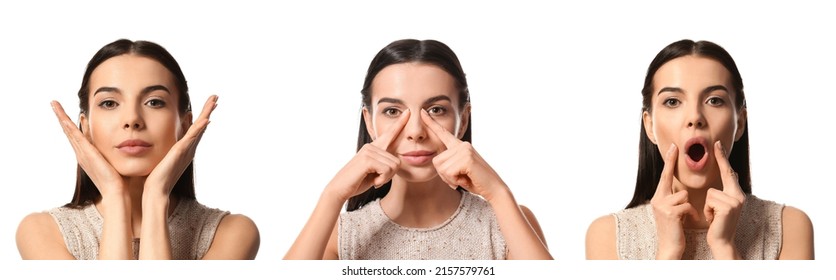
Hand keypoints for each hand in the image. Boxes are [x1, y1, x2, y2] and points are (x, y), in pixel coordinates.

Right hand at [52, 101, 124, 196]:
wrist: (116, 192)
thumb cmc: (119, 180)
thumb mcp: (116, 161)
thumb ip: (116, 151)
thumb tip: (124, 143)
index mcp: (88, 155)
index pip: (80, 136)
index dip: (75, 124)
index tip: (75, 113)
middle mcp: (82, 153)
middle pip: (70, 132)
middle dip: (62, 117)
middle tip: (55, 104)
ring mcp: (82, 153)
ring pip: (69, 131)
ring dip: (61, 116)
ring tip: (54, 104)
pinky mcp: (86, 152)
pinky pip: (74, 135)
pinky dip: (67, 124)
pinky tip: (63, 115)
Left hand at [143, 95, 217, 197]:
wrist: (156, 191)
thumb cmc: (155, 178)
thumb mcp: (160, 157)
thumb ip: (163, 148)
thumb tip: (157, 138)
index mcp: (185, 149)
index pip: (195, 129)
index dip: (201, 117)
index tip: (206, 106)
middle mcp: (189, 148)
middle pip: (201, 125)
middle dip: (208, 111)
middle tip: (215, 97)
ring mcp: (187, 149)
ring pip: (200, 127)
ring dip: (207, 113)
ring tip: (214, 100)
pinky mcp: (181, 151)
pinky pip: (193, 136)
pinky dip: (200, 128)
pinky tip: (206, 119)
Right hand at [324, 109, 409, 201]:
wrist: (340, 189)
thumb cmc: (358, 181)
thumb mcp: (375, 171)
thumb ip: (384, 163)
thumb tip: (397, 161)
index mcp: (374, 148)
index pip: (390, 134)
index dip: (400, 123)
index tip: (408, 111)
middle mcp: (372, 146)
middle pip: (397, 161)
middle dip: (390, 175)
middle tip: (376, 179)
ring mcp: (369, 151)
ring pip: (394, 166)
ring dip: (385, 178)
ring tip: (373, 179)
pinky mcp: (367, 158)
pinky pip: (387, 170)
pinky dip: (382, 180)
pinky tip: (372, 182)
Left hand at [421, 109, 505, 201]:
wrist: (494, 188)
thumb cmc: (475, 181)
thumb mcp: (459, 170)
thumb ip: (448, 163)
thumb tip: (436, 160)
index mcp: (459, 146)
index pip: (442, 133)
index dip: (431, 123)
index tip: (421, 111)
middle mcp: (462, 145)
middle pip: (436, 161)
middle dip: (444, 175)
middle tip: (460, 178)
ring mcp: (465, 150)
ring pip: (441, 168)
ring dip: (450, 179)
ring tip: (464, 178)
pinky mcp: (467, 158)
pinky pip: (448, 173)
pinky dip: (455, 181)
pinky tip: (466, 179)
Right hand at [650, 144, 698, 259]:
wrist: (669, 247)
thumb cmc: (674, 229)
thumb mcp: (673, 211)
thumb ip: (675, 199)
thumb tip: (683, 191)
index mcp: (658, 197)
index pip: (664, 176)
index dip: (668, 161)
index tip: (672, 147)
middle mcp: (657, 199)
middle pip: (668, 177)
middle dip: (671, 161)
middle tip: (675, 145)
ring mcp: (662, 206)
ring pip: (683, 194)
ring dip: (688, 206)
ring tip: (684, 217)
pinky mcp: (669, 213)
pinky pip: (687, 205)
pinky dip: (690, 213)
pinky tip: (686, 222)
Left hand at [704, 141, 744, 258]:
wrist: (721, 242)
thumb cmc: (718, 223)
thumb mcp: (722, 205)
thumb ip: (726, 190)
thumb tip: (733, 173)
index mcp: (737, 194)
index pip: (729, 172)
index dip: (723, 158)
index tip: (718, 144)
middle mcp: (739, 196)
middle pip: (724, 175)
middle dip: (721, 159)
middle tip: (717, 142)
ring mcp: (735, 202)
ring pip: (711, 192)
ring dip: (708, 205)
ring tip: (714, 215)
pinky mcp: (728, 208)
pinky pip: (710, 200)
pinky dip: (708, 211)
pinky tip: (713, 219)